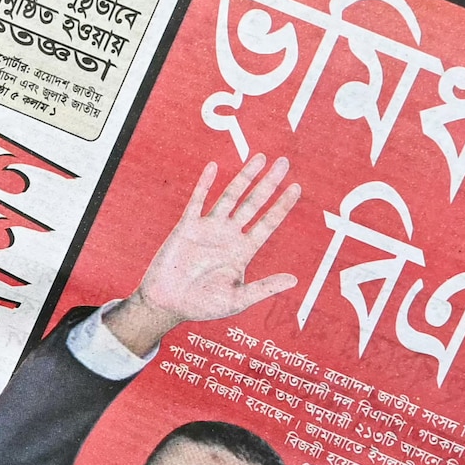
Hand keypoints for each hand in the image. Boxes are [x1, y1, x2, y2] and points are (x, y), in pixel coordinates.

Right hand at [99, 155, 302, 355]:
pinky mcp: (187, 227)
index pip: (268, 223)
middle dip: (269, 183)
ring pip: (231, 196)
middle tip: (284, 162)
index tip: (296, 187)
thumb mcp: (238, 299)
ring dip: (245, 177)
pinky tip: (214, 167)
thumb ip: (265, 288)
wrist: (168, 304)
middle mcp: (229, 235)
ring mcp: (208, 229)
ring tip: (260, 158)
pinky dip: (205, 184)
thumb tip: (294, 280)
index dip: (282, 206)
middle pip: (254, 203)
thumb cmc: (203, 305)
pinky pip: (197, 201)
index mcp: (243, 251)